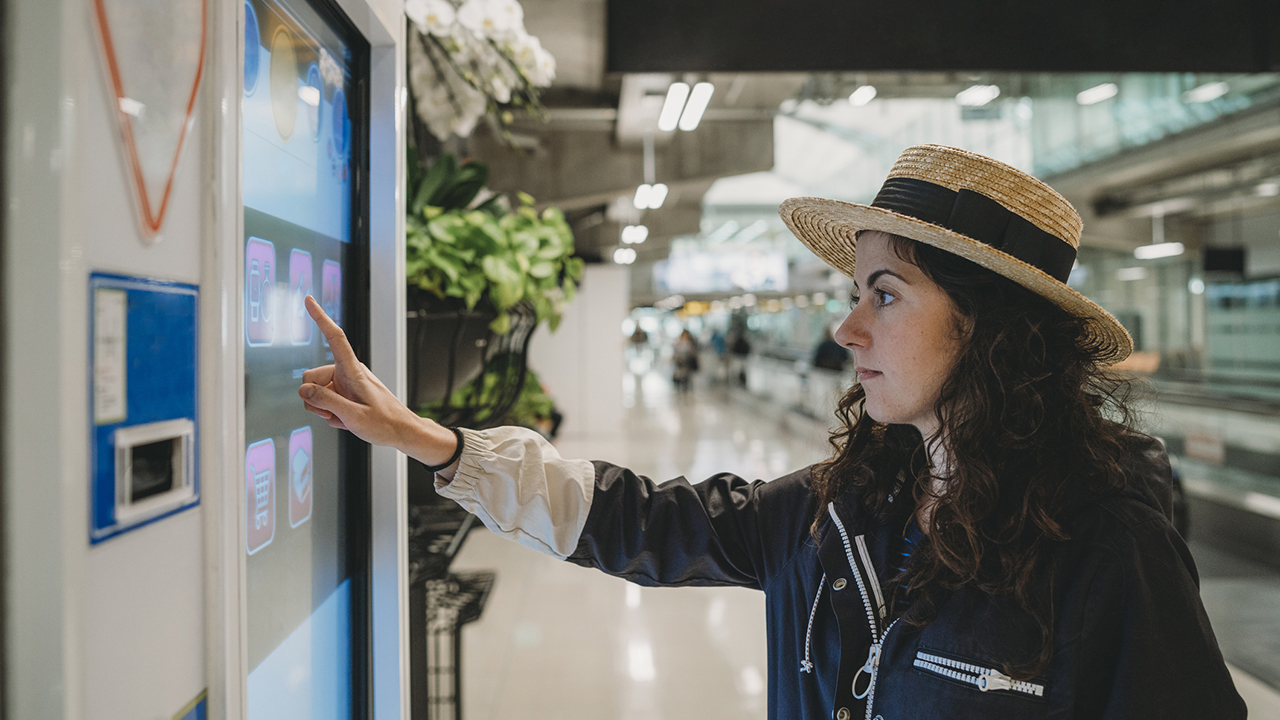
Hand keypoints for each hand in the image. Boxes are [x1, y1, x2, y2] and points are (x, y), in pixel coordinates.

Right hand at [297, 296, 457, 468]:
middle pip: (310, 378)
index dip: (321, 318)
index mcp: (353, 371)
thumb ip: (326, 401)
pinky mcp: (343, 393)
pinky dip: (329, 413)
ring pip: (314, 392)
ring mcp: (344, 383)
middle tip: (336, 414)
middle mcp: (347, 372)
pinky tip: (346, 418)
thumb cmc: (384, 423)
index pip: (335, 338)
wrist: (401, 431)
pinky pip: (322, 401)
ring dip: (323, 408)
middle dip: (315, 399)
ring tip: (345, 417)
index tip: (309, 299)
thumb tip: (303, 389)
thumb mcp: (353, 416)